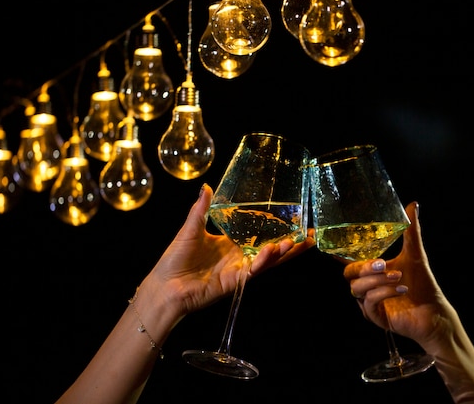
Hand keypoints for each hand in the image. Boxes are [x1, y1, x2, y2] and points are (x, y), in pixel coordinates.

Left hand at [143, 183, 315, 317]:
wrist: (163, 286)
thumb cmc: (174, 259)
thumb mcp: (190, 229)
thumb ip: (201, 209)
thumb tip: (205, 186)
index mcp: (230, 246)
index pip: (259, 237)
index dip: (276, 231)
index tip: (294, 223)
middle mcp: (238, 259)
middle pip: (270, 251)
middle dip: (290, 246)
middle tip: (309, 236)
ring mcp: (237, 272)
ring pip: (266, 262)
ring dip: (282, 253)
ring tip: (296, 242)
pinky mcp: (233, 283)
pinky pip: (252, 272)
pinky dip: (263, 262)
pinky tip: (273, 251)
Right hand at [342, 201, 449, 345]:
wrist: (434, 310)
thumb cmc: (422, 283)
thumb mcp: (415, 254)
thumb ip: (411, 231)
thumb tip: (414, 205)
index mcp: (371, 270)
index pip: (348, 260)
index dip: (338, 252)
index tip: (330, 241)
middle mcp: (366, 285)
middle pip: (348, 274)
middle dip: (364, 267)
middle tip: (382, 263)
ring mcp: (368, 302)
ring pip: (357, 288)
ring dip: (377, 281)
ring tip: (398, 276)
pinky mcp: (375, 316)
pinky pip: (369, 302)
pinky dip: (384, 292)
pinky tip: (401, 289)